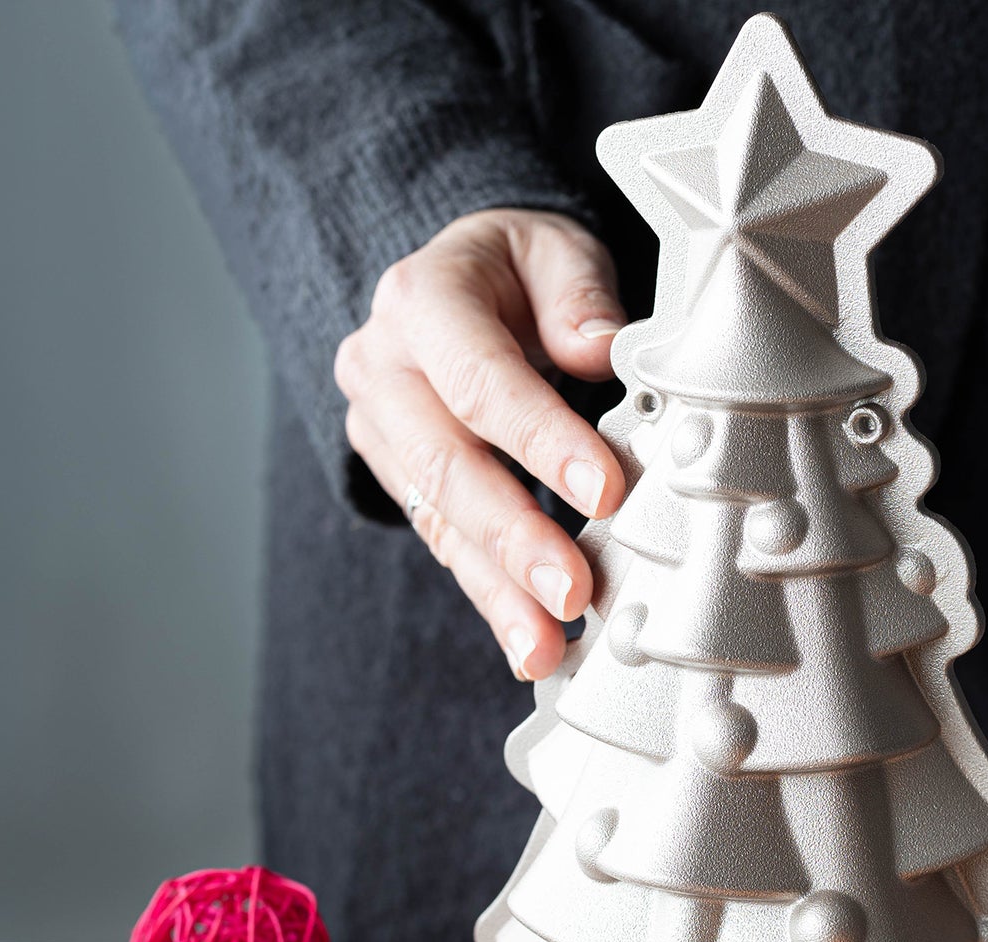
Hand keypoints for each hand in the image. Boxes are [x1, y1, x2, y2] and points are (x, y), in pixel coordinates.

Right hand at [334, 208, 627, 679]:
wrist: (455, 287)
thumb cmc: (514, 272)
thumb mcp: (552, 250)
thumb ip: (577, 294)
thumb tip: (599, 346)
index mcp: (423, 300)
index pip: (482, 380)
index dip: (543, 439)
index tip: (605, 490)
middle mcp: (385, 369)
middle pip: (449, 465)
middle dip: (515, 538)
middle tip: (571, 591)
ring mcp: (382, 432)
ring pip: (440, 522)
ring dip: (498, 592)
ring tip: (545, 646)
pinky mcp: (401, 482)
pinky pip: (447, 546)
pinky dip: (491, 597)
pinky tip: (527, 644)